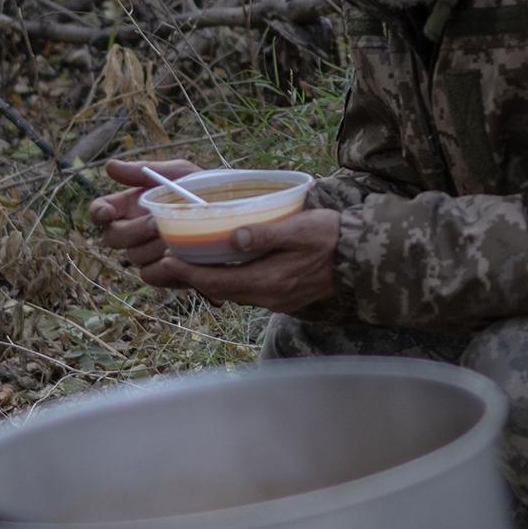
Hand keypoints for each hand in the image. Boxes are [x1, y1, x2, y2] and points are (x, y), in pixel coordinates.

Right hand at [87, 158, 195, 267]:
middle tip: (156, 223)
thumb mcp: (178, 173)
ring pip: (134, 257)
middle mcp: (133, 232)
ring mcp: (147, 254)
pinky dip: (165, 267)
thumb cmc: (201, 189)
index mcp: (129, 206)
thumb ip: (143, 171)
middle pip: (113, 238)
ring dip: (153, 247)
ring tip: (178, 238)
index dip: (99, 212)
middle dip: (133, 231)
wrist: (233, 216)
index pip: (101, 212)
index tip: (110, 212)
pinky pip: (151, 275)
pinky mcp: (163, 274)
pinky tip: (182, 256)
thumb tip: (109, 166)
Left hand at [134, 202, 341, 313]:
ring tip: (187, 264)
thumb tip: (233, 236)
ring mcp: (276, 299)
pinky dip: (229, 281)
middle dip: (191, 278)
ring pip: (232, 293)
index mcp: (269, 281)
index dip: (188, 272)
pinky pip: (247, 292)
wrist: (362, 258)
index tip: (164, 260)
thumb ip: (265, 234)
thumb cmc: (331, 237)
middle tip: (165, 262)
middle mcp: (269, 296)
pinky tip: (223, 268)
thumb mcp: (300, 228)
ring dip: (209, 280)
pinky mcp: (283, 296)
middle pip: (219, 290)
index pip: (217, 280)